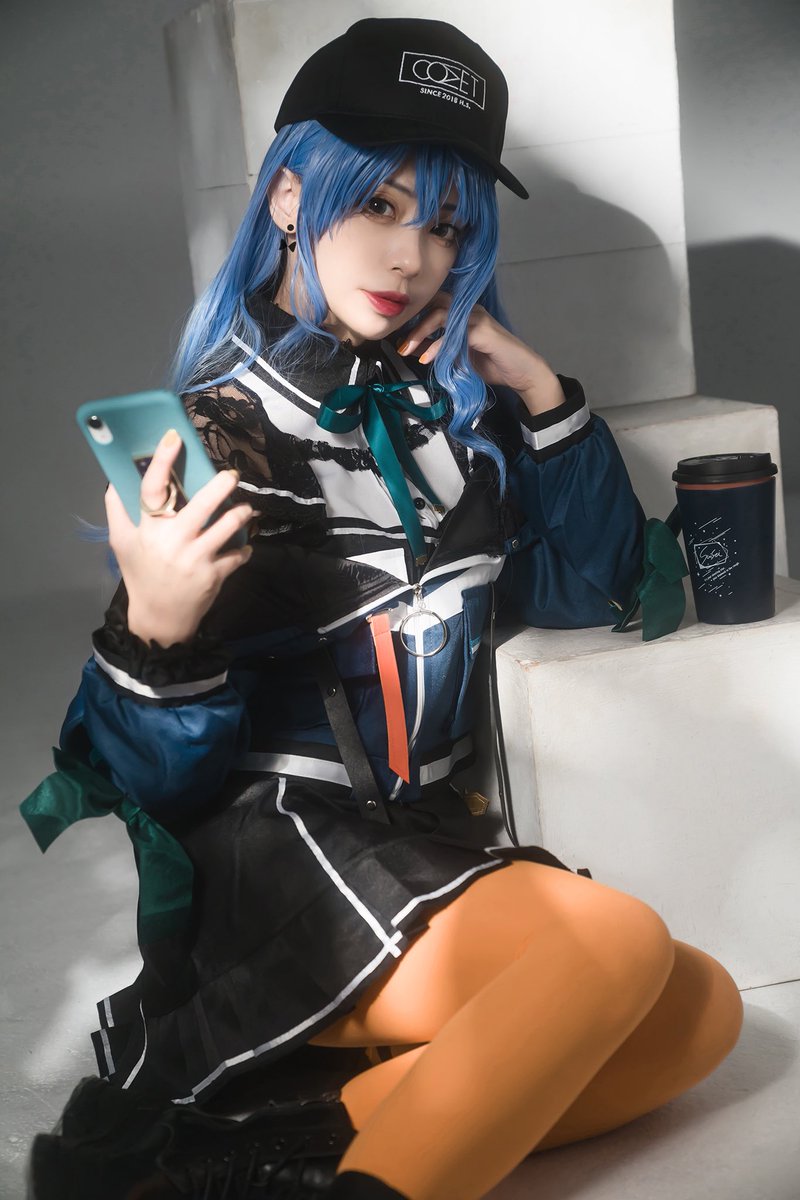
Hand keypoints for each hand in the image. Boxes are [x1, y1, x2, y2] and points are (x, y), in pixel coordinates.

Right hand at [106, 429, 255, 644]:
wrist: (159, 619)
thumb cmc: (140, 575)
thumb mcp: (121, 543)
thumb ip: (118, 511)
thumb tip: (115, 479)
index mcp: (147, 529)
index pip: (153, 488)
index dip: (162, 460)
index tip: (173, 438)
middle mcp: (172, 541)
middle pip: (203, 504)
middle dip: (222, 485)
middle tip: (231, 474)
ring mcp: (196, 558)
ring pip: (228, 525)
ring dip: (241, 513)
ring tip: (244, 509)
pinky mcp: (215, 575)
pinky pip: (238, 554)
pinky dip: (244, 548)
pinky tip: (243, 546)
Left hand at [398, 292, 564, 415]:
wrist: (522, 374)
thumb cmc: (493, 365)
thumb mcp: (457, 358)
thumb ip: (438, 349)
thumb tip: (413, 347)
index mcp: (463, 315)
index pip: (434, 306)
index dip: (415, 318)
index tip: (400, 337)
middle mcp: (469, 311)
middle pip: (434, 305)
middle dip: (413, 324)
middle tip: (400, 345)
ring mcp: (477, 318)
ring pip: (441, 314)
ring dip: (421, 332)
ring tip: (408, 349)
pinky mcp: (482, 330)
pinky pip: (454, 333)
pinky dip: (438, 346)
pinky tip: (428, 358)